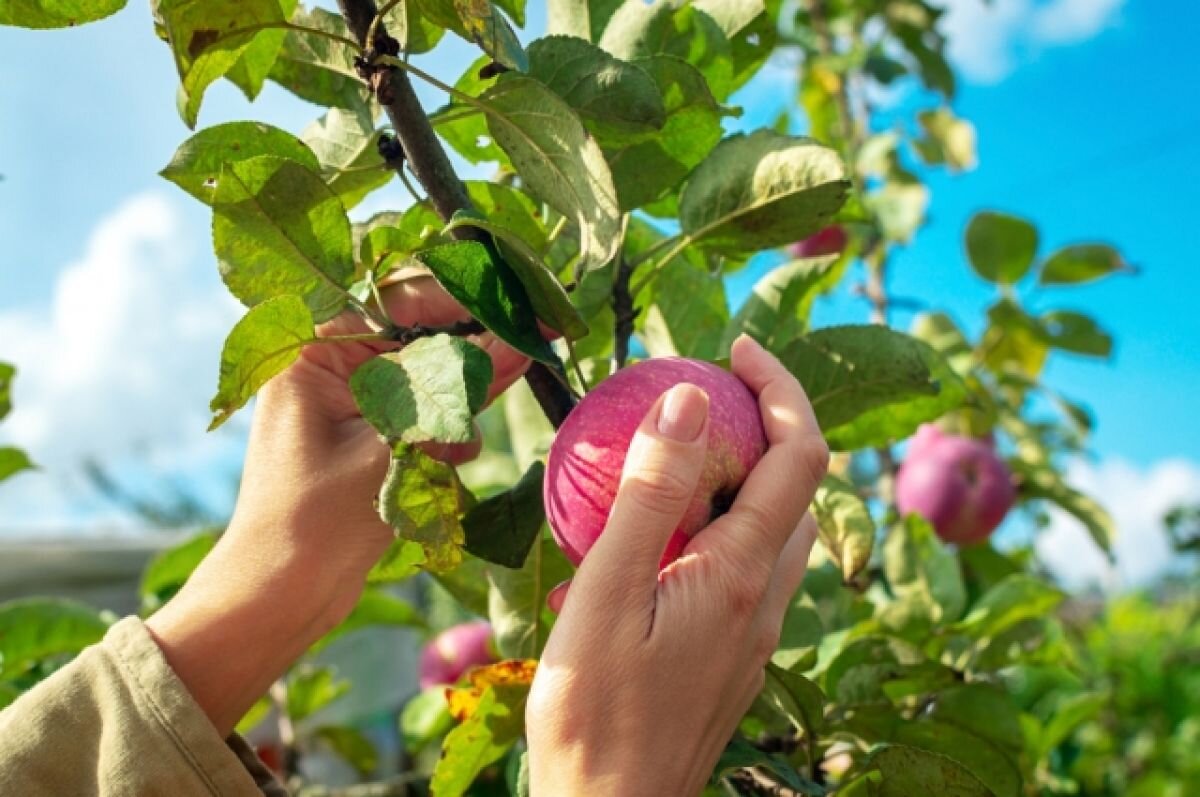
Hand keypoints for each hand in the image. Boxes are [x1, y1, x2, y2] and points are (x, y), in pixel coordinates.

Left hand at [147, 276, 529, 735]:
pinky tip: (441, 472)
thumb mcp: (396, 447)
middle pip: (423, 337)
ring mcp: (347, 400)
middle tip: (523, 369)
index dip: (475, 304)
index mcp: (315, 348)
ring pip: (430, 379)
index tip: (534, 313)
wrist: (277, 597)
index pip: (407, 301)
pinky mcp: (365, 435)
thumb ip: (459, 390)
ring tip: (450, 461)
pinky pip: (421, 415)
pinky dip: (439, 439)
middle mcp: (329, 363)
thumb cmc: (317, 520)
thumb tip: (521, 342)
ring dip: (454, 412)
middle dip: (468, 366)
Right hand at [525, 335, 827, 796]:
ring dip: (747, 479)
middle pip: (797, 489)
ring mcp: (754, 634)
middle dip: (768, 426)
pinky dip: (722, 528)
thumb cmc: (594, 714)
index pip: (799, 455)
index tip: (736, 349)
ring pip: (777, 533)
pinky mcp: (735, 658)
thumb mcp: (605, 594)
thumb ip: (647, 495)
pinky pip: (747, 571)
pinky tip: (656, 543)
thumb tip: (688, 400)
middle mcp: (766, 600)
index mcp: (742, 574)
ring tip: (676, 460)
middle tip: (700, 398)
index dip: (782, 388)